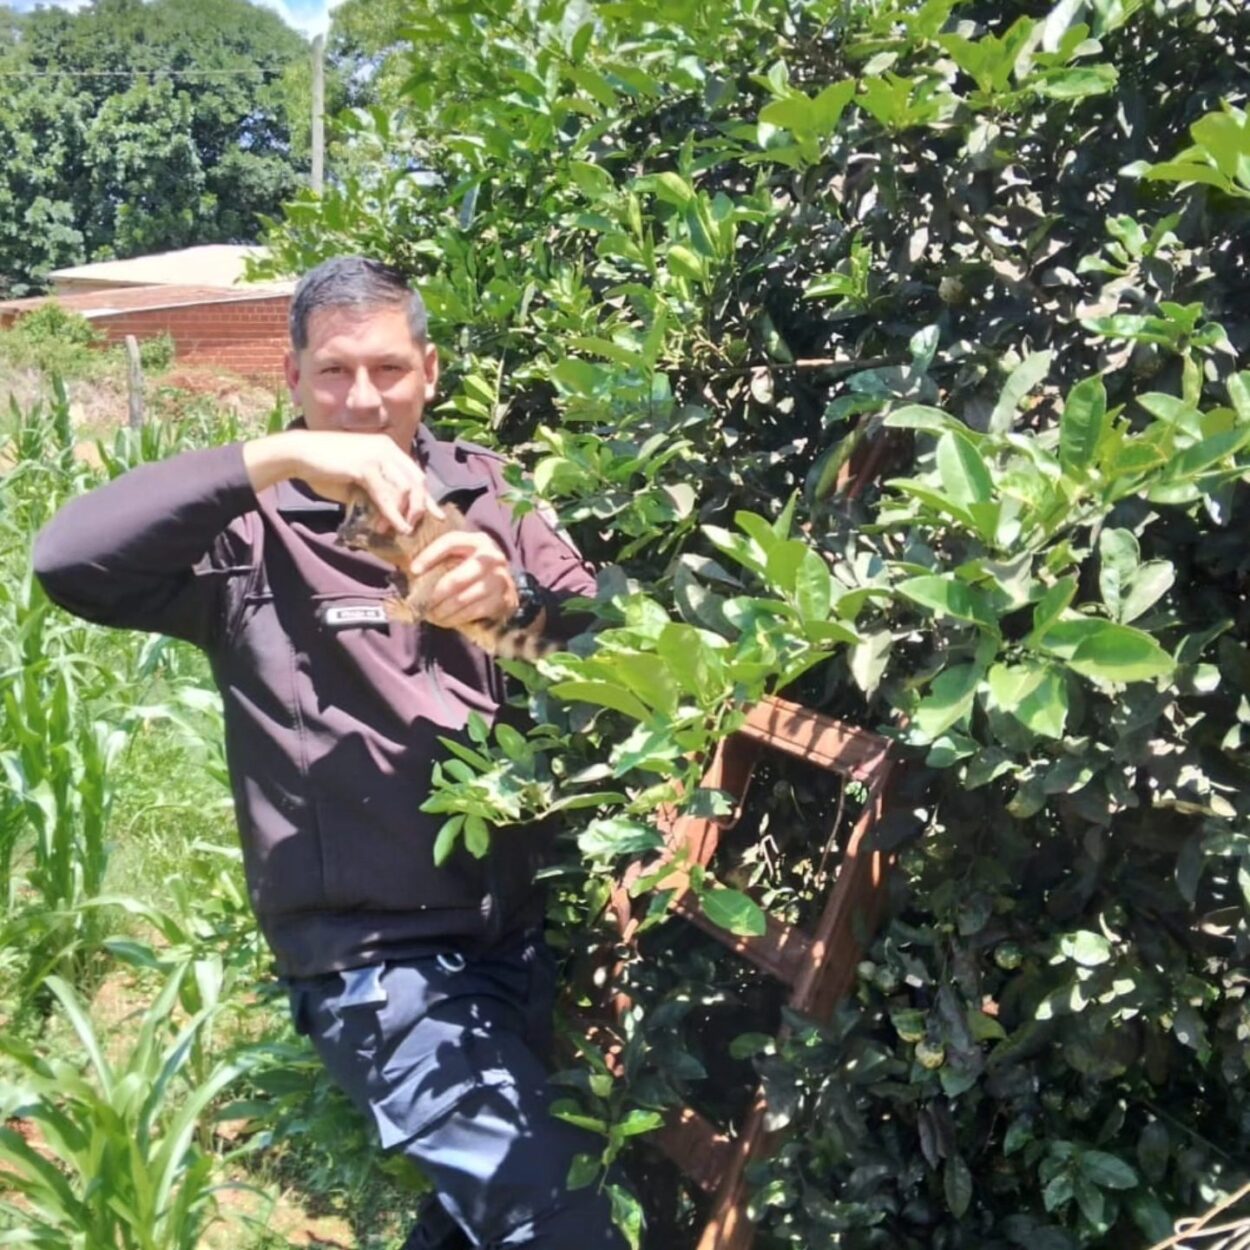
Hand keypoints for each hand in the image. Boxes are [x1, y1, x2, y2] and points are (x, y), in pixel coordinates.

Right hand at [242, 430, 442, 533]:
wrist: (299, 454)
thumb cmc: (326, 468)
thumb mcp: (358, 481)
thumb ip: (376, 493)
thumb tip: (390, 515)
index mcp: (388, 448)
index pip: (416, 474)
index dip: (427, 497)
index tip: (436, 516)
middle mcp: (387, 448)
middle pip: (417, 481)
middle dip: (421, 507)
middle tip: (416, 528)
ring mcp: (377, 455)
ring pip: (406, 488)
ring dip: (405, 514)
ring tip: (401, 531)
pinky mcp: (365, 466)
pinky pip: (387, 494)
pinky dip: (394, 513)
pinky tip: (397, 528)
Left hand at [409, 531, 518, 627]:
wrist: (504, 586)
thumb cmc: (472, 569)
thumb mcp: (461, 556)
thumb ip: (441, 559)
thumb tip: (409, 570)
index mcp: (478, 541)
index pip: (451, 542)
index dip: (430, 555)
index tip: (413, 571)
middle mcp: (491, 558)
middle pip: (456, 579)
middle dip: (434, 595)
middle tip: (420, 604)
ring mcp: (499, 579)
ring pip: (461, 599)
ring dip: (441, 611)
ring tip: (430, 615)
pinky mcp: (501, 599)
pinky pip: (471, 612)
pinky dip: (454, 618)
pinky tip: (444, 620)